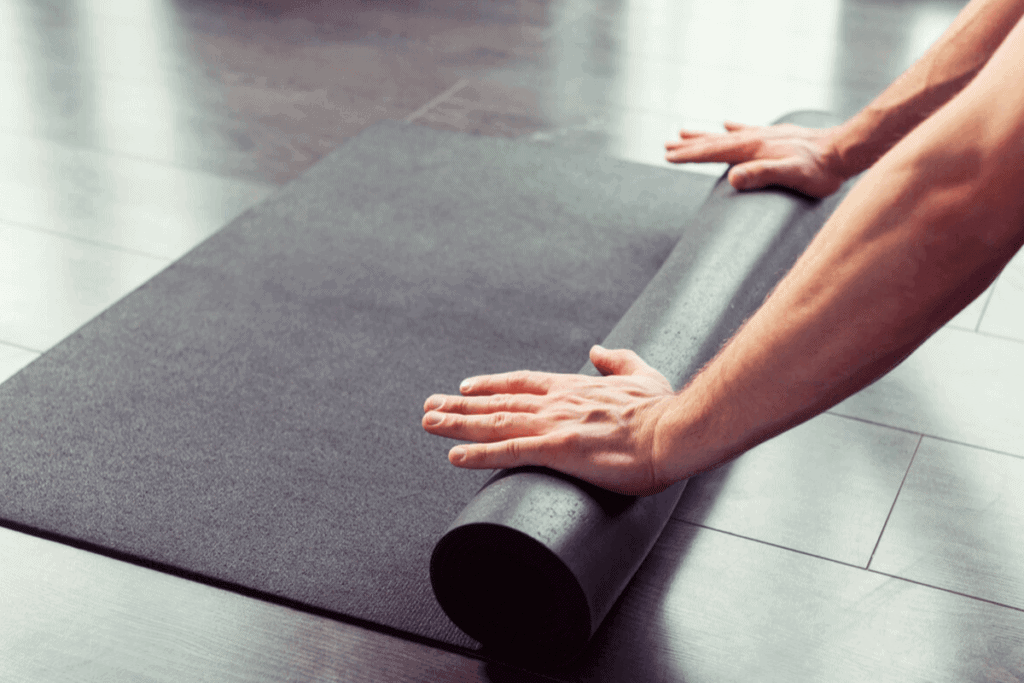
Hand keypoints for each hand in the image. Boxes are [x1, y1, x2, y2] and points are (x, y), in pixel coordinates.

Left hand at [422, 346, 676, 495]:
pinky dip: (478, 454)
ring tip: (428, 423)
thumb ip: (618, 359)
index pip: (521, 383)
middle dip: (459, 405)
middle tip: (429, 405)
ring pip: (494, 423)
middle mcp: (556, 402)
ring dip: (457, 424)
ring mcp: (555, 425)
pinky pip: (509, 452)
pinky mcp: (558, 450)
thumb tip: (598, 349)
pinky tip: (454, 458)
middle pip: (497, 402)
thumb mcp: (642, 373)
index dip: (491, 385)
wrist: (676, 431)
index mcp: (573, 387)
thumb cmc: (664, 409)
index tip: (466, 388)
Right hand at [665, 121, 847, 197]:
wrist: (844, 151)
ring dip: (704, 136)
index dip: (689, 156)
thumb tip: (731, 178)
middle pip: (714, 141)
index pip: (713, 152)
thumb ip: (761, 174)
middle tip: (665, 146)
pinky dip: (732, 128)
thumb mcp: (791, 175)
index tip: (668, 156)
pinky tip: (726, 123)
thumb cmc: (820, 171)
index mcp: (752, 149)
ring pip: (726, 135)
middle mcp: (755, 139)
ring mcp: (764, 136)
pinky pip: (746, 130)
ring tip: (683, 132)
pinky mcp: (776, 136)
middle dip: (689, 145)